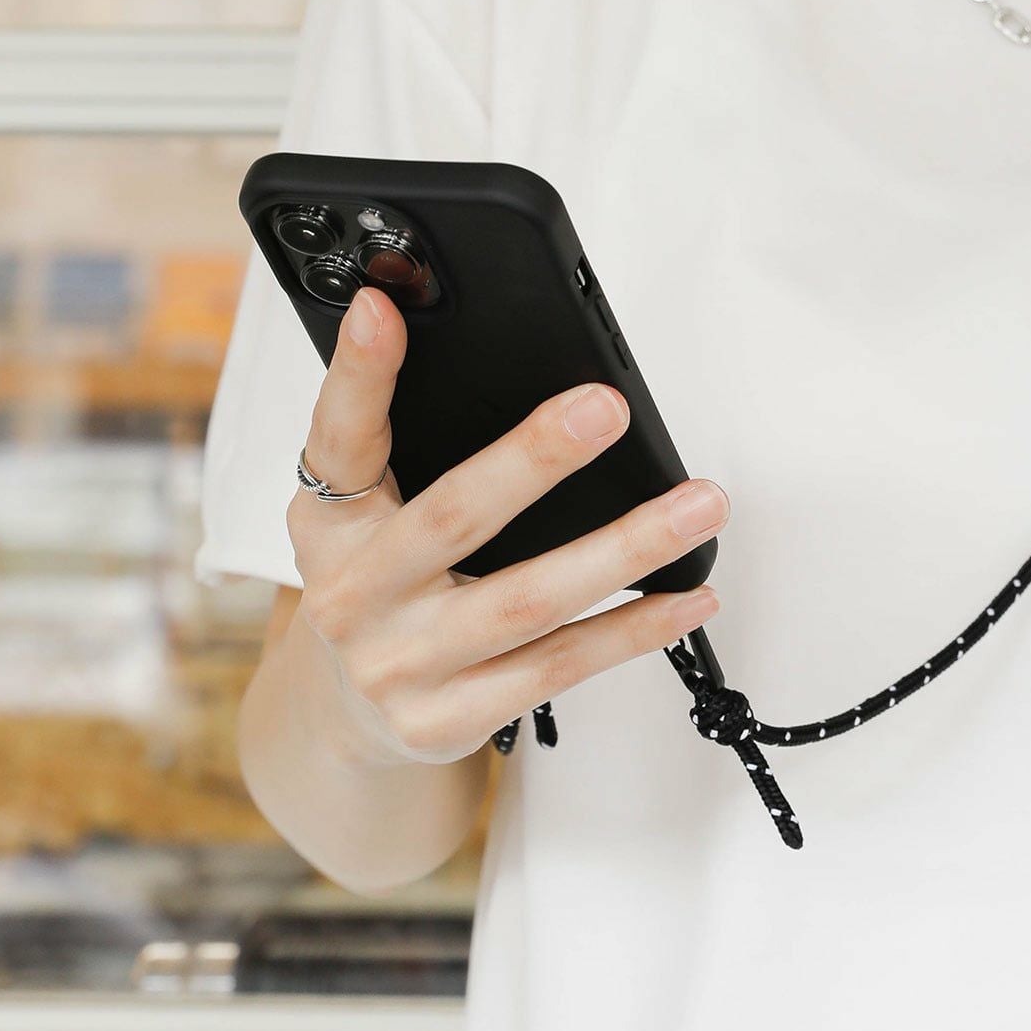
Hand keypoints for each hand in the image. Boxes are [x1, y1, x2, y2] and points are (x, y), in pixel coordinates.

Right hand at [284, 285, 726, 766]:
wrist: (350, 716)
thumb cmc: (379, 588)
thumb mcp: (364, 512)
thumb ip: (400, 439)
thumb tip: (459, 341)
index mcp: (330, 524)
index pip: (338, 439)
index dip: (358, 374)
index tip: (384, 310)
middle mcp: (352, 596)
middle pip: (454, 518)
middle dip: (534, 459)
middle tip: (606, 408)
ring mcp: (400, 665)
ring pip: (530, 601)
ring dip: (626, 548)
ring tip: (699, 505)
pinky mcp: (447, 719)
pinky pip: (559, 667)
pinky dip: (633, 629)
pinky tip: (686, 596)